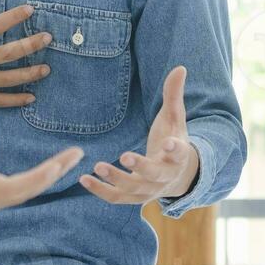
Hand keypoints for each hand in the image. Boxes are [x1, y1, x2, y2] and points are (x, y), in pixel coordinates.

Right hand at [0, 137, 83, 230]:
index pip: (21, 184)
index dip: (45, 173)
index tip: (63, 160)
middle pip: (31, 188)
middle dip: (56, 171)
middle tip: (79, 153)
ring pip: (26, 191)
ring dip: (48, 175)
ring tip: (68, 158)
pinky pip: (17, 191)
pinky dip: (35, 179)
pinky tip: (45, 169)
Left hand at [81, 65, 199, 205]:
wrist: (175, 176)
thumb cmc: (172, 140)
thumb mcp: (175, 118)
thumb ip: (174, 95)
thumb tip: (180, 67)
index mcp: (178, 156)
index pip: (180, 154)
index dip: (176, 150)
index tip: (170, 143)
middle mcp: (165, 176)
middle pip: (154, 174)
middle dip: (140, 167)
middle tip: (125, 156)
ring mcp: (149, 190)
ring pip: (133, 188)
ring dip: (115, 178)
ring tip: (97, 166)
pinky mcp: (133, 197)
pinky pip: (117, 197)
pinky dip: (101, 190)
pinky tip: (84, 178)